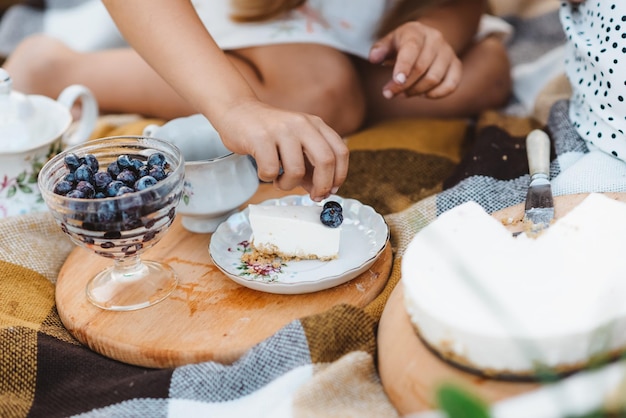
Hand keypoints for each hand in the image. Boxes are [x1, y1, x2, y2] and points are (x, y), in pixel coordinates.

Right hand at [213, 99, 348, 201]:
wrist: (237, 111)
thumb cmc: (269, 132)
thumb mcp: (296, 143)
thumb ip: (310, 165)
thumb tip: (321, 191)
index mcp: (315, 125)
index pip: (340, 152)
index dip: (339, 175)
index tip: (330, 190)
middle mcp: (302, 124)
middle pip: (326, 160)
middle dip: (322, 185)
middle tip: (314, 196)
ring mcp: (281, 130)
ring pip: (297, 170)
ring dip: (288, 185)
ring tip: (279, 181)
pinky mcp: (260, 137)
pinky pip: (271, 171)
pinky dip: (267, 179)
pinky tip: (264, 171)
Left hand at [368, 21, 461, 99]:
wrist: (424, 40)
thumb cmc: (401, 45)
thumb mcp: (388, 43)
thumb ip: (379, 50)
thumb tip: (374, 58)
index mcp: (416, 32)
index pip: (412, 50)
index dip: (404, 67)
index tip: (396, 82)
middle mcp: (435, 39)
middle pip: (422, 68)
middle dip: (404, 86)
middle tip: (388, 94)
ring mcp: (448, 52)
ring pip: (434, 79)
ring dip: (416, 91)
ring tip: (403, 93)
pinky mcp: (456, 65)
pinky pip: (451, 84)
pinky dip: (436, 94)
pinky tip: (423, 95)